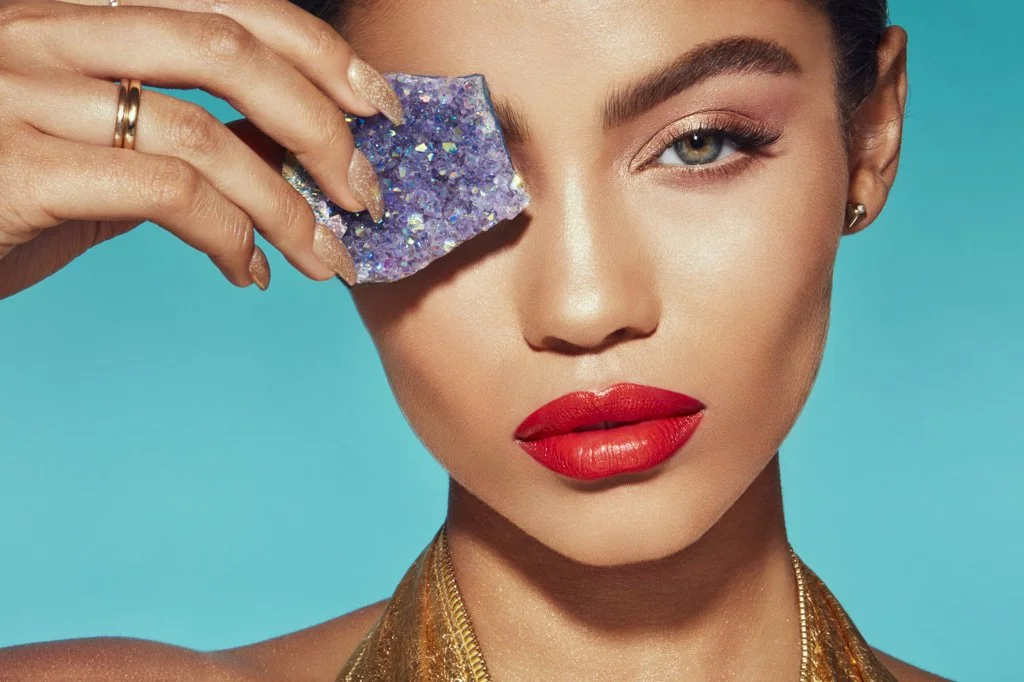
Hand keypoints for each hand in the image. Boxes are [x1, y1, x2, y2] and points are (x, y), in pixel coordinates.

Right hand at [0, 0, 402, 298]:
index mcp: (74, 11)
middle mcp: (42, 30)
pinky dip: (230, 238)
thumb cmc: (2, 195)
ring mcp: (21, 91)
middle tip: (366, 194)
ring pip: (204, 133)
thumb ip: (179, 138)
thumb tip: (283, 152)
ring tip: (325, 257)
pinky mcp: (16, 166)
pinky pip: (165, 194)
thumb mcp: (96, 152)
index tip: (379, 108)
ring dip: (290, 206)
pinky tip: (247, 273)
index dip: (319, 49)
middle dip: (321, 127)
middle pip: (227, 50)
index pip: (225, 3)